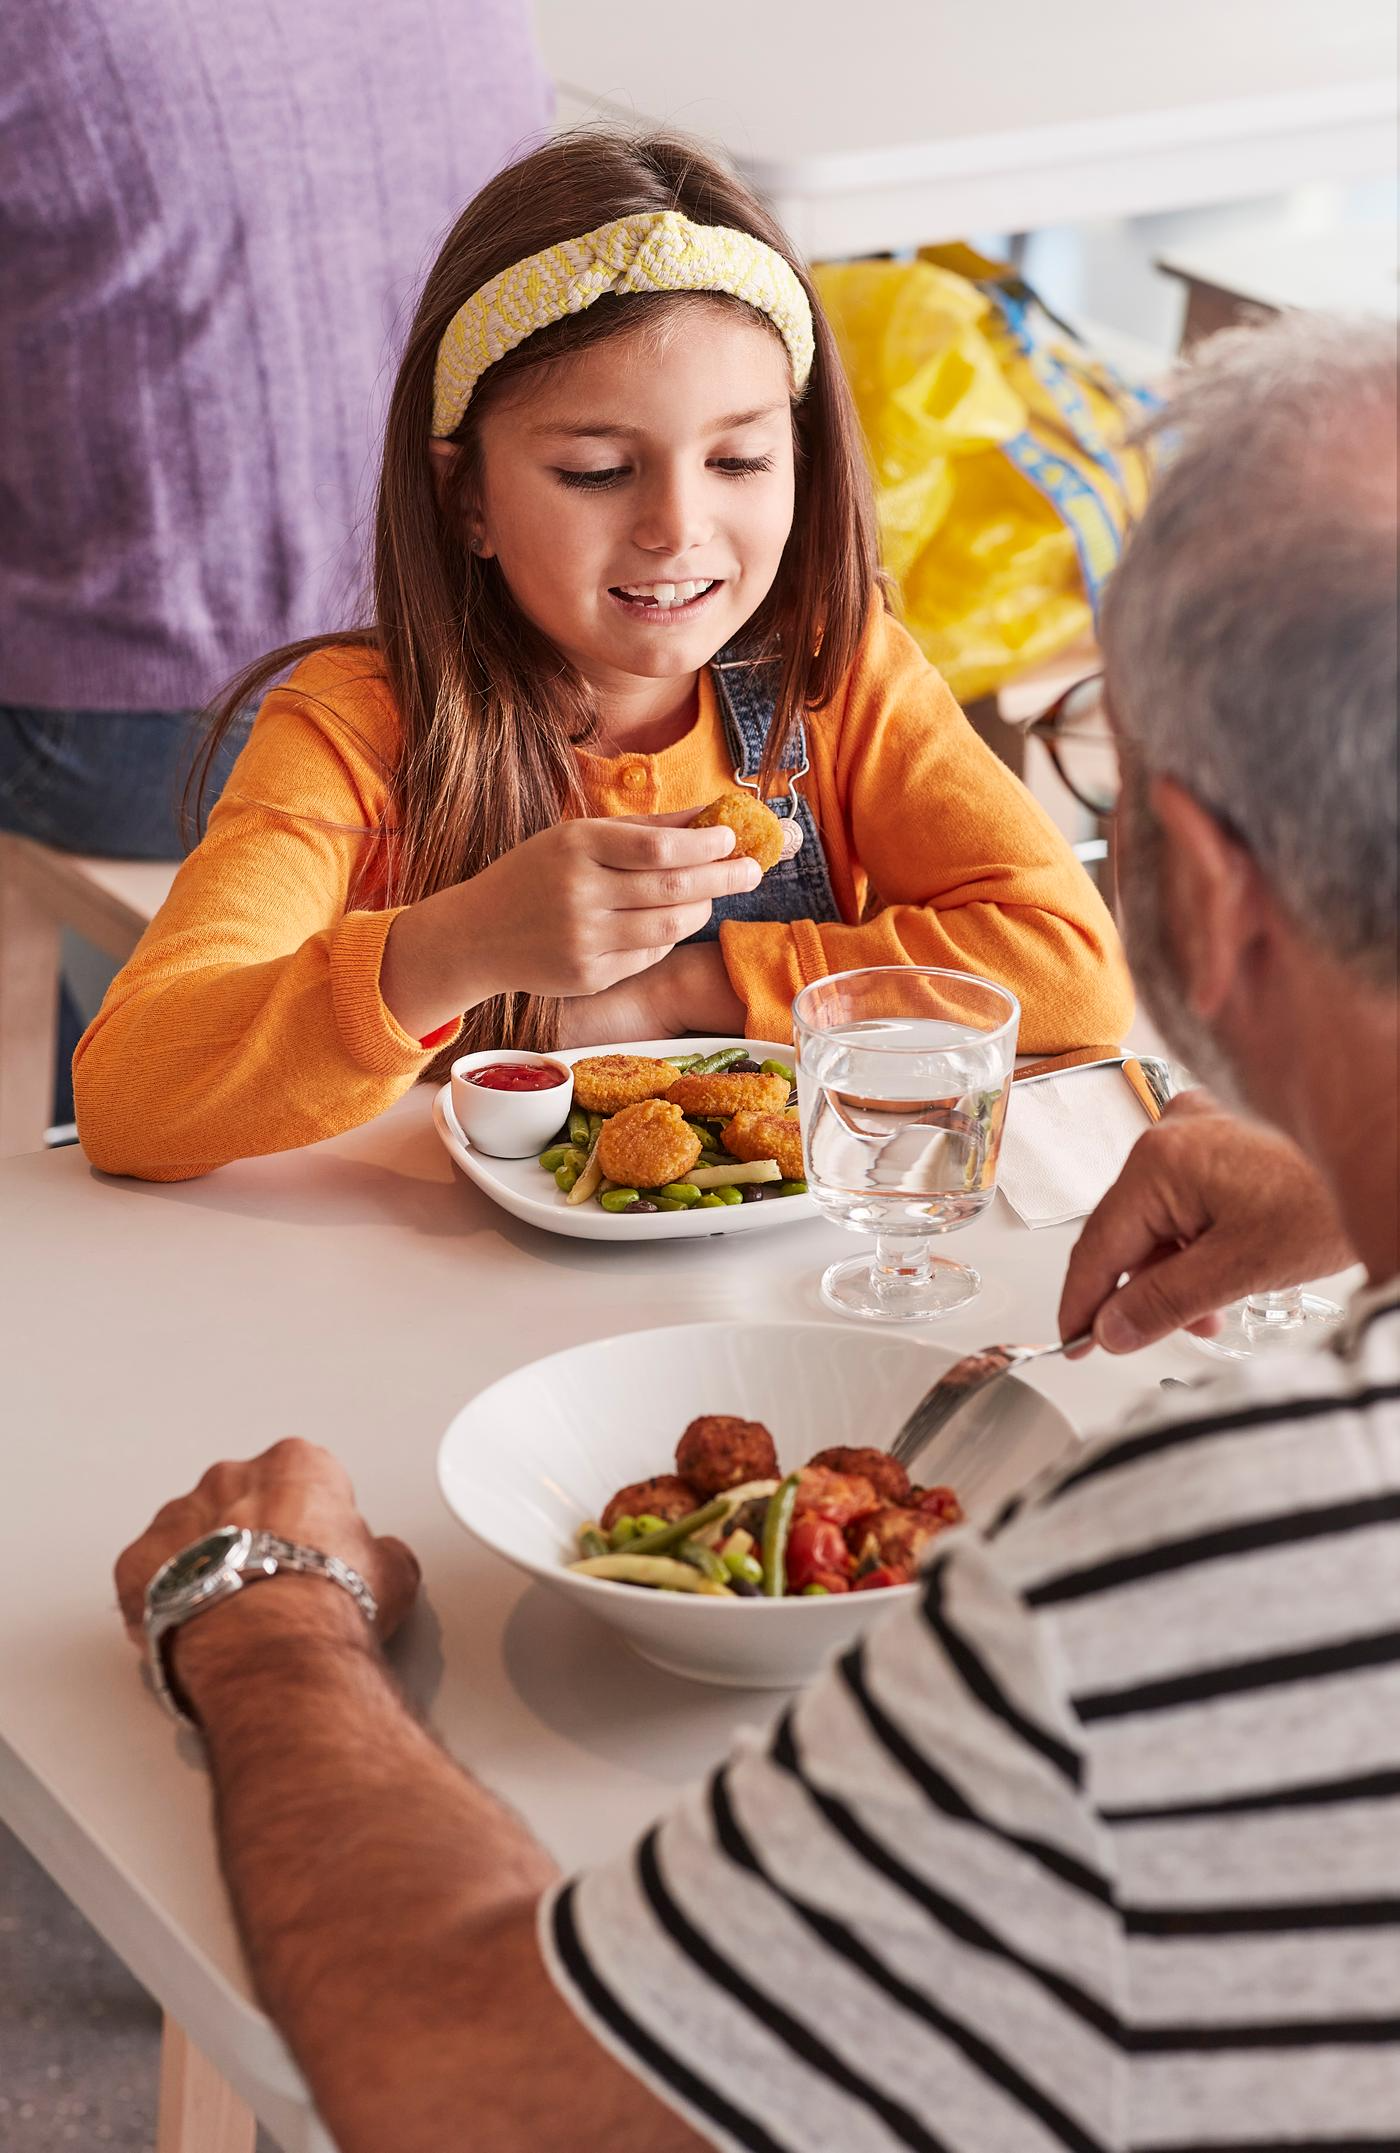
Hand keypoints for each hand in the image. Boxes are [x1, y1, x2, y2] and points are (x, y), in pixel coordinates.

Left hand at [114, 1438, 419, 1650]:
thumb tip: (384, 1561)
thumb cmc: (329, 1603)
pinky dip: (163, 1599)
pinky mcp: (138, 1564)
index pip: (305, 1480)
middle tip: (273, 1586)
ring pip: (188, 1536)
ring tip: (232, 1616)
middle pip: (241, 1500)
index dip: (312, 1524)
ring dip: (205, 1565)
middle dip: (252, 1536)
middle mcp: (231, 1478)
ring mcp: (178, 1518)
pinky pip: (148, 1577)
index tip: (317, 1556)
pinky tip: (192, 1630)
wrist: (272, 1647)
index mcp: (296, 1465)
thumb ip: (385, 1553)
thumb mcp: (394, 1573)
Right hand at [381, 817, 761, 1038]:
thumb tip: (711, 815)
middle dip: (724, 877)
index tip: (731, 837)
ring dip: (701, 909)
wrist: (476, 935)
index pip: (659, 848)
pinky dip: (668, 939)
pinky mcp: (588, 976)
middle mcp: (580, 894)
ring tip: (710, 895)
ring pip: (670, 928)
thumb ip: (644, 828)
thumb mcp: (576, 837)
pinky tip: (666, 923)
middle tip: (753, 870)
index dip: (705, 845)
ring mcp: (584, 941)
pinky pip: (649, 957)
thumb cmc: (534, 875)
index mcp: (576, 847)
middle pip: (674, 888)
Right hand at [1059, 1091, 1353, 1353]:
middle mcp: (1169, 1133)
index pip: (1098, 1244)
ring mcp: (1196, 1131)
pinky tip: (1218, 1272)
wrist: (1384, 1161)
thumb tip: (1111, 1329)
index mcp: (1160, 1159)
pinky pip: (1182, 1197)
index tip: (1072, 1341)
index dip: (1082, 1302)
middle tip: (1153, 1337)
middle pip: (1127, 1231)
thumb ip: (1164, 1303)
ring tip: (1209, 1312)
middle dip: (1142, 1291)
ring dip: (1173, 1271)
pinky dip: (1192, 1240)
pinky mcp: (1220, 1139)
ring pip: (1156, 1219)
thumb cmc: (1327, 1200)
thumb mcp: (1238, 1270)